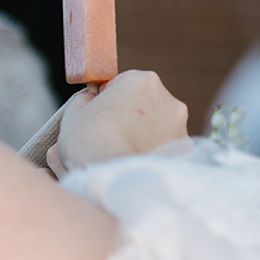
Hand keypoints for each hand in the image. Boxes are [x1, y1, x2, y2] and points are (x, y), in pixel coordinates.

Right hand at [48, 71, 188, 174]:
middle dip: (131, 114)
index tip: (101, 115)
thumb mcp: (75, 113)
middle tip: (112, 135)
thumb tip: (91, 99)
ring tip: (124, 151)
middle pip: (145, 101)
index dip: (109, 99)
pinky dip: (155, 151)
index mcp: (141, 80)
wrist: (115, 179)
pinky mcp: (184, 149)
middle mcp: (167, 97)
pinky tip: (138, 161)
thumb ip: (85, 99)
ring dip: (145, 133)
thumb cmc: (90, 143)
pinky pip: (166, 145)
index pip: (123, 83)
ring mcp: (179, 124)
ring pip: (158, 124)